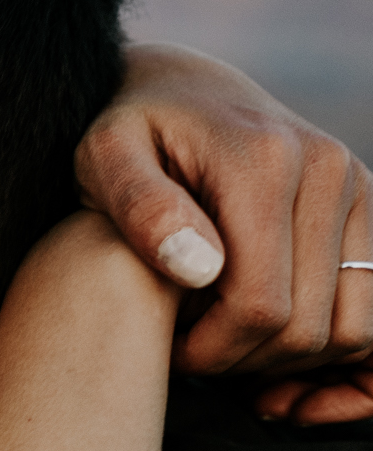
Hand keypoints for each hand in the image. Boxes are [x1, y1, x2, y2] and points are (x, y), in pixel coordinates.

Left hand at [75, 43, 372, 421]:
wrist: (178, 90)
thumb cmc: (127, 134)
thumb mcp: (104, 159)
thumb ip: (140, 206)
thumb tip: (200, 267)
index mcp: (266, 162)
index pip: (258, 306)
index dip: (210, 351)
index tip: (167, 350)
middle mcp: (329, 170)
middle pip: (306, 326)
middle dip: (242, 360)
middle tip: (189, 352)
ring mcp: (357, 188)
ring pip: (348, 327)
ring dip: (286, 359)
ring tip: (222, 345)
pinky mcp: (365, 208)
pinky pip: (368, 310)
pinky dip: (326, 346)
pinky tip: (264, 343)